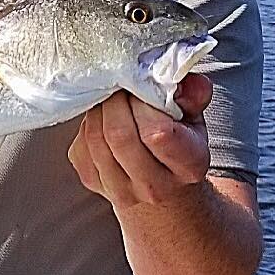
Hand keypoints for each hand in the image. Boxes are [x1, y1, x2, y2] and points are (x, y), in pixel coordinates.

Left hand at [68, 74, 212, 210]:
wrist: (165, 190)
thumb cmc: (179, 144)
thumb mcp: (194, 117)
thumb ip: (192, 95)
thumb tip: (185, 83)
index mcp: (187, 166)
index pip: (157, 133)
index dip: (144, 105)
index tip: (144, 91)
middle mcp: (155, 186)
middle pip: (119, 134)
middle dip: (116, 101)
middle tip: (122, 88)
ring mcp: (121, 191)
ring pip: (95, 137)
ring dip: (98, 110)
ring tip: (112, 101)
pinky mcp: (93, 183)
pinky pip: (80, 146)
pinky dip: (87, 126)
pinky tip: (102, 121)